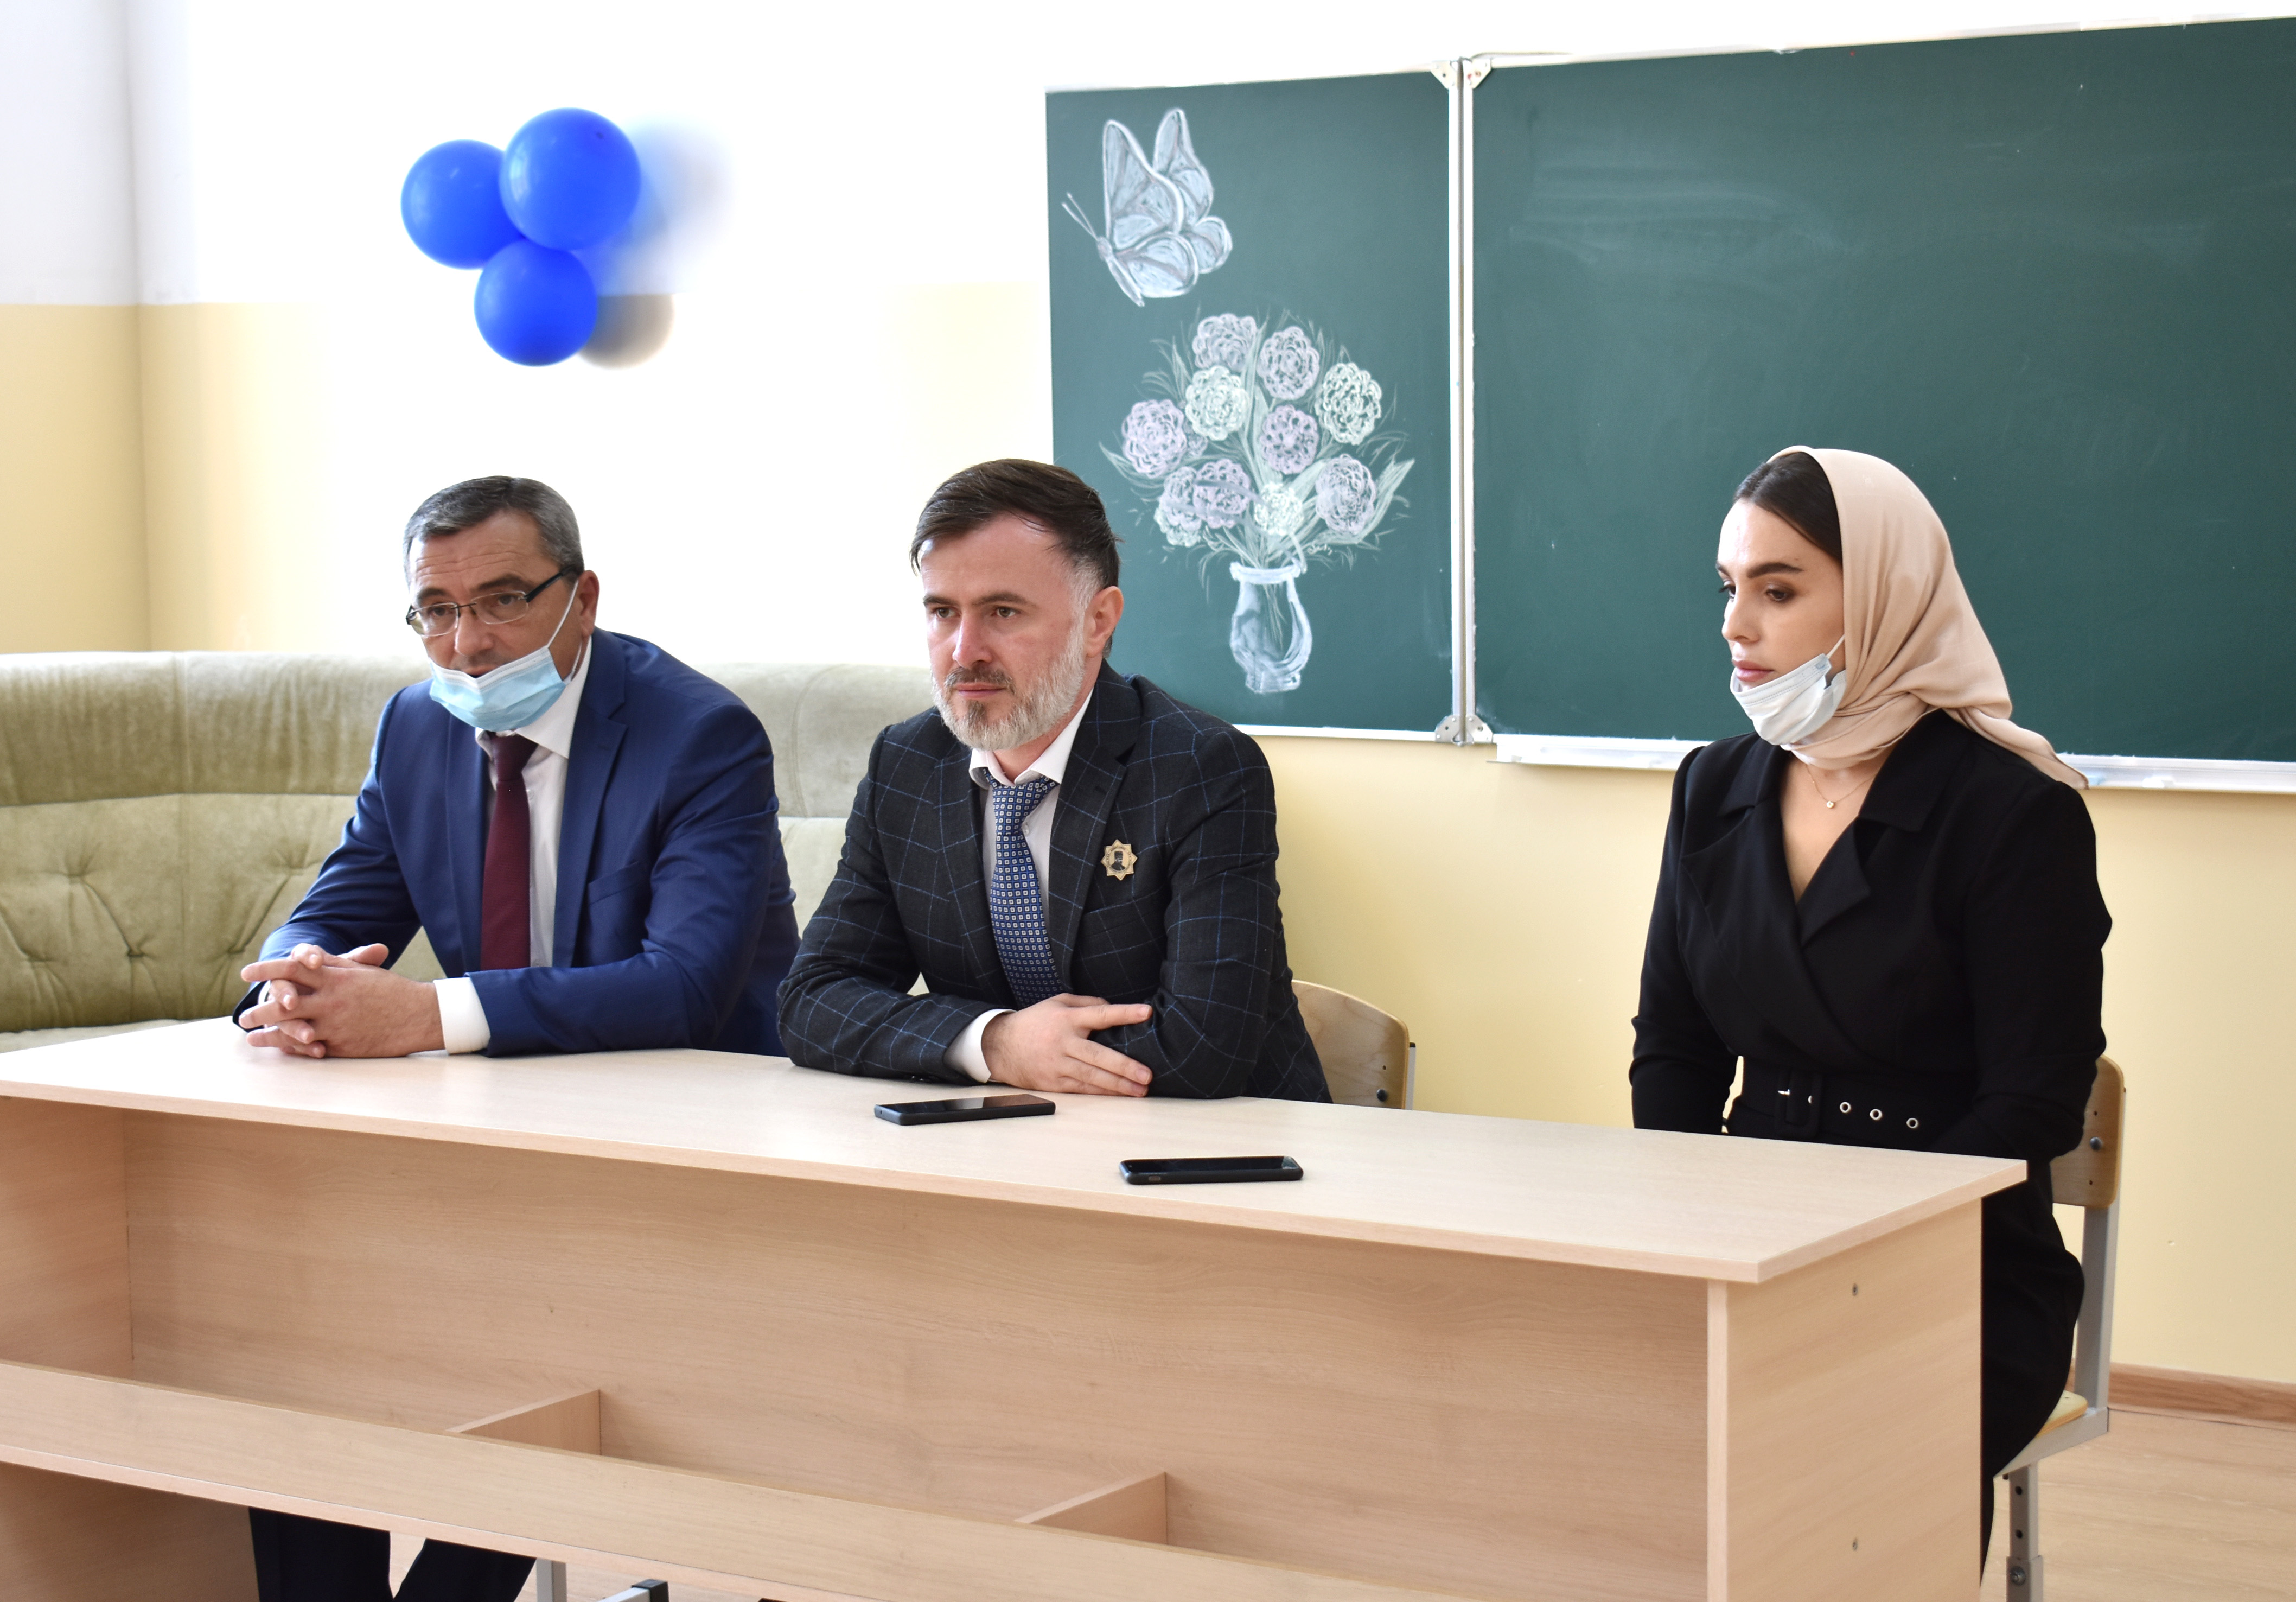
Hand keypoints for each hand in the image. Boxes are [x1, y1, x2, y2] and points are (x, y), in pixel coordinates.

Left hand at [239, 944, 440, 1058]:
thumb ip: (332, 964)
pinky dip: (291, 1049)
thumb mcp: (361, 971)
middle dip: (260, 1009)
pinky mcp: (342, 1045)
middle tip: (244, 1016)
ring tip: (252, 1036)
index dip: (266, 969)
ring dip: (269, 1034)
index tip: (246, 973)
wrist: (419, 1015)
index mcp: (335, 978)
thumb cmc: (391, 990)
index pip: (292, 969)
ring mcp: (335, 1025)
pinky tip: (279, 1049)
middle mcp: (331, 1001)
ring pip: (292, 1030)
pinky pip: (309, 1049)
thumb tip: (307, 956)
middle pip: (284, 1003)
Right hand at [981, 994, 1153, 1096]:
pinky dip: (1101, 1092)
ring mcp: (1057, 1064)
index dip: (1124, 1013)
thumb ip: (1086, 1003)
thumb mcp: (1057, 1002)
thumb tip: (1111, 1007)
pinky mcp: (1053, 1082)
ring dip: (1118, 1085)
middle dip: (1124, 1066)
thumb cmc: (1034, 1022)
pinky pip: (1081, 1088)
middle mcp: (1063, 1041)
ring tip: (1140, 1090)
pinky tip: (1118, 1095)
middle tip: (1147, 1074)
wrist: (1000, 1046)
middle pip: (1098, 1055)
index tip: (1145, 1012)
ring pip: (1092, 1076)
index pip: (1100, 1014)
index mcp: (1066, 1018)